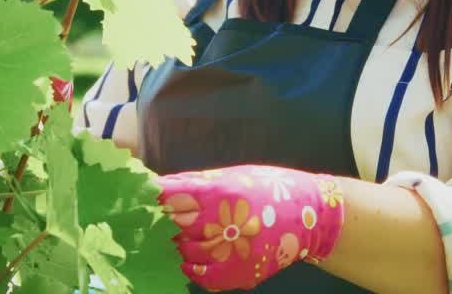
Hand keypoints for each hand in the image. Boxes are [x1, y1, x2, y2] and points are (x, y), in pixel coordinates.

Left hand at [155, 164, 345, 291]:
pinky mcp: (241, 272)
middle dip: (161, 224)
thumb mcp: (231, 175)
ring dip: (175, 246)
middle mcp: (225, 222)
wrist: (309, 215)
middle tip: (151, 222)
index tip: (141, 198)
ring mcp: (233, 251)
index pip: (171, 197)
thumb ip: (194, 183)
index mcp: (220, 192)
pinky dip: (192, 269)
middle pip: (175, 228)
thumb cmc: (266, 188)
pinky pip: (205, 276)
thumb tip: (156, 187)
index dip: (153, 199)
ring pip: (186, 252)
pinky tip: (189, 260)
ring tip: (171, 239)